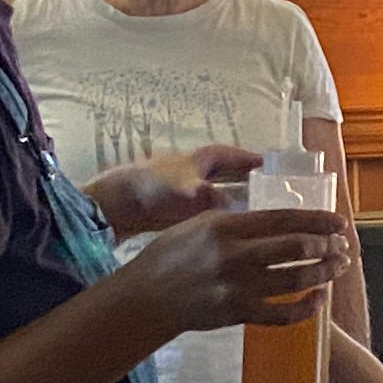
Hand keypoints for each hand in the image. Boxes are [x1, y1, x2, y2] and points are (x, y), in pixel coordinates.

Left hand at [96, 143, 261, 236]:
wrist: (114, 207)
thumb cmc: (152, 190)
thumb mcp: (188, 191)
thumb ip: (214, 196)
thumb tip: (236, 205)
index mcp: (195, 160)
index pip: (228, 154)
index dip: (246, 158)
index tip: (267, 163)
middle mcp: (189, 171)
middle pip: (221, 172)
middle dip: (241, 178)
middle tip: (265, 189)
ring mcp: (179, 191)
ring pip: (213, 191)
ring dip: (229, 199)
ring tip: (251, 212)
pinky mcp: (171, 210)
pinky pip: (202, 210)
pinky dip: (214, 215)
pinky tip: (222, 229)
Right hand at [130, 205, 348, 333]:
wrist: (146, 297)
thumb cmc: (172, 254)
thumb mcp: (201, 223)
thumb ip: (238, 220)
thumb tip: (279, 219)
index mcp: (226, 226)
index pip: (284, 219)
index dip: (318, 220)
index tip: (339, 223)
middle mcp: (234, 255)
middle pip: (296, 249)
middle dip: (327, 247)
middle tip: (343, 247)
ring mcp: (236, 287)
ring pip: (295, 281)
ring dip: (324, 274)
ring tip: (338, 268)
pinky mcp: (236, 314)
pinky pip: (281, 315)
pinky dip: (306, 308)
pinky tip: (318, 299)